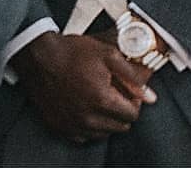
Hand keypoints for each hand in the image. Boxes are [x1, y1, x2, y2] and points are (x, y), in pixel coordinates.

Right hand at [9, 32, 155, 143]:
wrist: (40, 58)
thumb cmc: (71, 53)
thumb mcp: (108, 55)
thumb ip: (132, 76)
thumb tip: (150, 95)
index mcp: (102, 99)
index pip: (132, 115)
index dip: (134, 102)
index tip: (130, 94)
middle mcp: (87, 117)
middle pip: (120, 126)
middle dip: (122, 111)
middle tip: (116, 95)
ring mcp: (73, 124)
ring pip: (103, 133)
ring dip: (107, 120)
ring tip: (101, 100)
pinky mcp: (60, 127)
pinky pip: (83, 136)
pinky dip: (89, 126)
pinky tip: (87, 109)